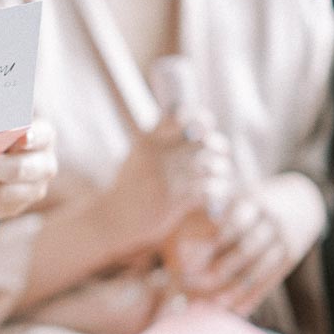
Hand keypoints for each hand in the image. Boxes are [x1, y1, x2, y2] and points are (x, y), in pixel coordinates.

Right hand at [105, 112, 233, 249]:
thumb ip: (158, 138)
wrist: (112, 217)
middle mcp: (156, 155)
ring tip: (220, 173)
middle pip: (203, 139)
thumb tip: (193, 123)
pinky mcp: (173, 200)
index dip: (199, 118)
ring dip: (220, 169)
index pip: (180, 115)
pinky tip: (215, 192)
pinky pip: (208, 189)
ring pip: (210, 164)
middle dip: (218, 145)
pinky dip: (217, 189)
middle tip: (221, 152)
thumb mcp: (137, 155)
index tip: (205, 128)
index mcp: (147, 141)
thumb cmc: (128, 186)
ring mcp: (164, 178)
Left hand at [171, 194, 294, 315]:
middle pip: (245, 249)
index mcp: (248, 201)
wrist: (301, 201)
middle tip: (193, 285)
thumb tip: (177, 243)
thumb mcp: (230, 198)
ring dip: (236, 289)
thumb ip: (203, 213)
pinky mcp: (291, 255)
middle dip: (220, 269)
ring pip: (259, 268)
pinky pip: (271, 279)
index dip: (207, 243)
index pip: (228, 223)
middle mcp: (269, 219)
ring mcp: (283, 238)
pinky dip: (253, 296)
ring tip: (214, 305)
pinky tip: (238, 310)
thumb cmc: (247, 204)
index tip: (184, 260)